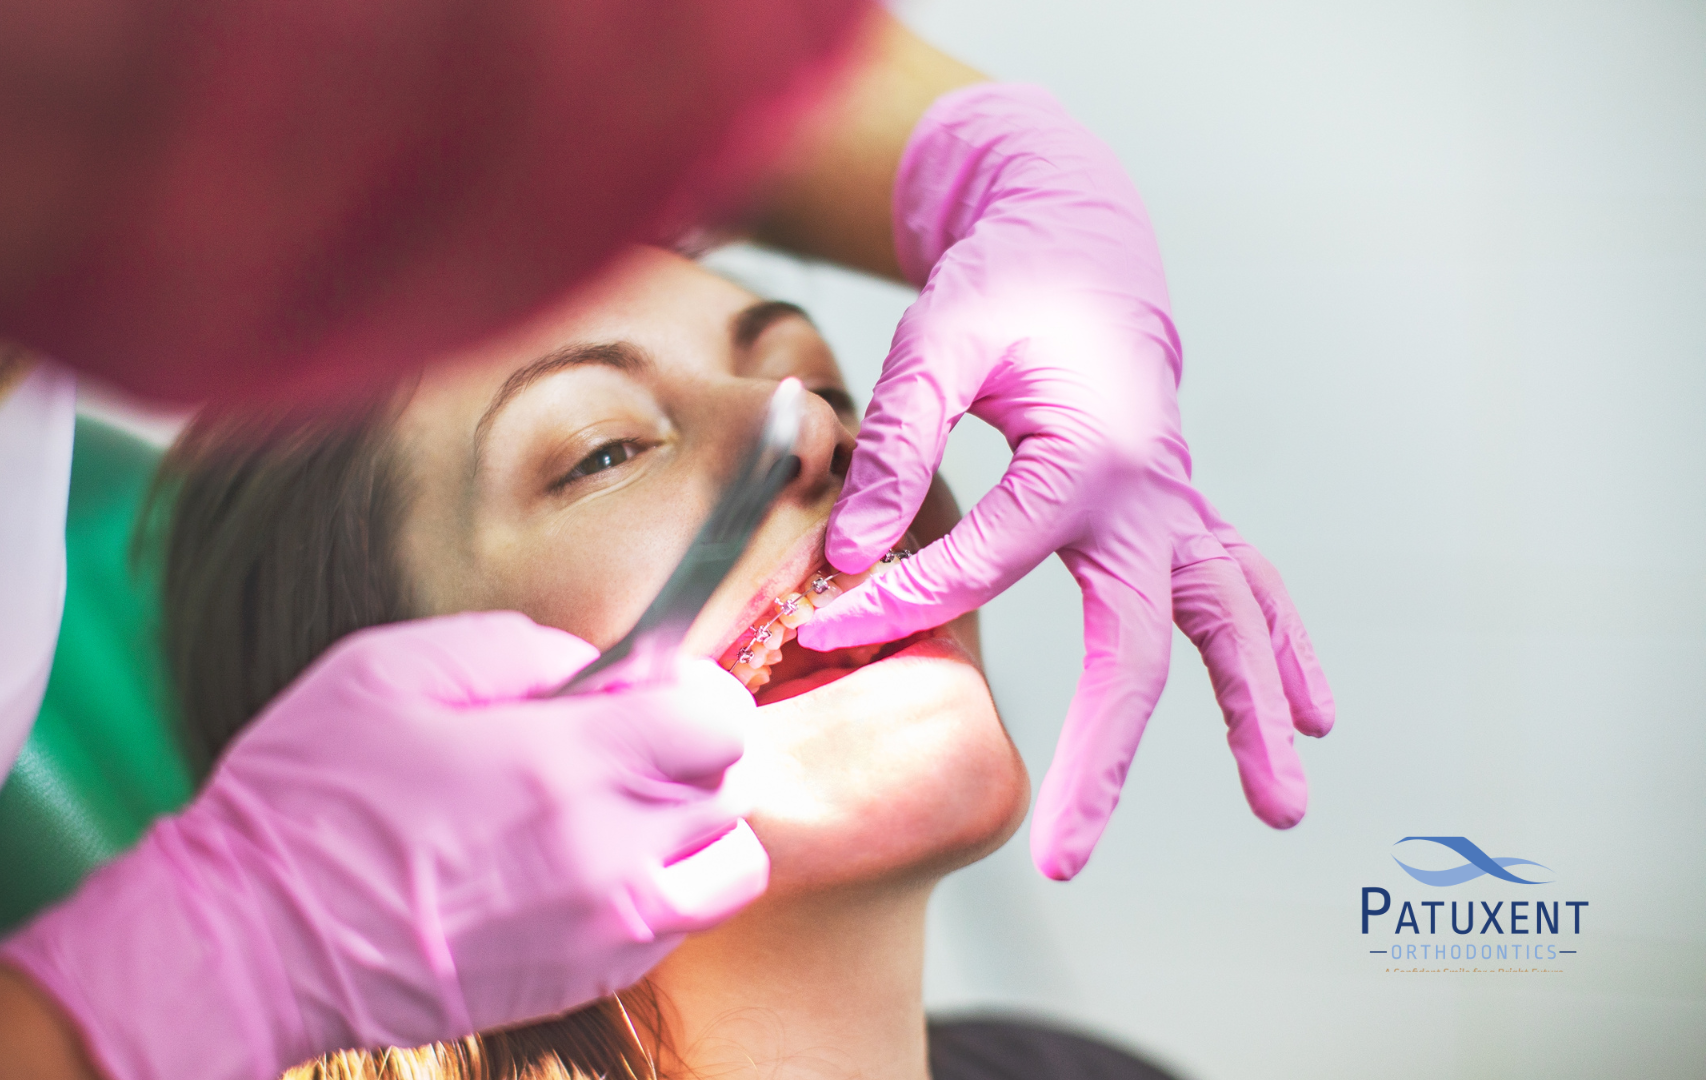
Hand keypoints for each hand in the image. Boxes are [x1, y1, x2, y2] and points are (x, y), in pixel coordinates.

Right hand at [0, 612, 766, 1079]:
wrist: (258, 939)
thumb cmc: (312, 797)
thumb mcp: (393, 668)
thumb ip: (516, 646)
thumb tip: (590, 663)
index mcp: (565, 762)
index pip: (718, 719)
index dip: (695, 691)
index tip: (650, 687)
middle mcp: (609, 851)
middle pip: (730, 786)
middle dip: (690, 750)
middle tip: (620, 741)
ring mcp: (607, 927)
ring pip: (729, 865)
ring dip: (696, 827)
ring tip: (622, 808)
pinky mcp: (590, 978)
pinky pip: (681, 923)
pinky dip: (664, 886)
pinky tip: (589, 863)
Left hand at [798, 84, 1333, 880]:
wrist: (1077, 242)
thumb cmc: (1001, 290)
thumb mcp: (937, 343)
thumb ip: (899, 447)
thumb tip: (855, 558)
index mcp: (1080, 455)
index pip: (990, 560)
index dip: (906, 599)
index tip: (830, 628)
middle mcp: (1148, 493)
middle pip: (1140, 643)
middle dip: (1107, 754)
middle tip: (1069, 859)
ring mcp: (1178, 508)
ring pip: (1230, 624)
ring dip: (1253, 714)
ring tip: (1280, 807)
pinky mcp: (1183, 514)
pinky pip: (1248, 588)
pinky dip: (1281, 648)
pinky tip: (1311, 711)